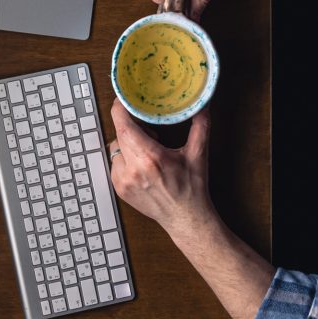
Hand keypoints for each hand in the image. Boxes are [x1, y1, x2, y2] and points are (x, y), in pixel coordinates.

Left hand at [108, 99, 216, 243]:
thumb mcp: (198, 154)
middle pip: (119, 133)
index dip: (121, 108)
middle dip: (132, 127)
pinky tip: (142, 165)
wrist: (186, 218)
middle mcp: (133, 170)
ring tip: (147, 151)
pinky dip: (126, 159)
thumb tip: (202, 103)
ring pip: (116, 148)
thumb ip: (200, 125)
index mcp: (151, 158)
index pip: (123, 124)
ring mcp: (123, 181)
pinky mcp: (119, 189)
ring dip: (128, 144)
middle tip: (150, 132)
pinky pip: (115, 163)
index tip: (125, 100)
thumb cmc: (192, 188)